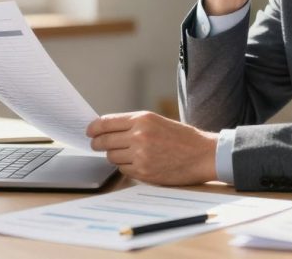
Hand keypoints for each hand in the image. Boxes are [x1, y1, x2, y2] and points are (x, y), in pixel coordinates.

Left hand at [87, 111, 217, 184]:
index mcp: (142, 119)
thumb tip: (106, 130)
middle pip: (104, 141)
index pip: (105, 123)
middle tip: (96, 145)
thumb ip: (132, 124)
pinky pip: (123, 170)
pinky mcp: (144, 172)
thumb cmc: (181, 137)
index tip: (89, 131)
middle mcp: (139, 136)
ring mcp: (140, 155)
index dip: (93, 128)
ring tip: (127, 153)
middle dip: (97, 144)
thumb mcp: (156, 121)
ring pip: (112, 157)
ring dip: (114, 155)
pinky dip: (126, 167)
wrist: (203, 154)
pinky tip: (138, 163)